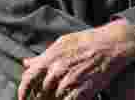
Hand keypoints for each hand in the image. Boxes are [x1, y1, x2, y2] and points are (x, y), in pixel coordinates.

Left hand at [18, 20, 134, 99]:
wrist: (111, 44)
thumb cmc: (86, 41)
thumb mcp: (62, 43)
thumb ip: (43, 56)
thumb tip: (27, 63)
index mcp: (51, 57)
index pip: (29, 78)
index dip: (23, 90)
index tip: (22, 97)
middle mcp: (58, 70)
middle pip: (40, 92)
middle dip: (38, 97)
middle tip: (41, 98)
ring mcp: (70, 81)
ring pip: (52, 99)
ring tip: (55, 97)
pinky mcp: (83, 90)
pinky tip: (65, 99)